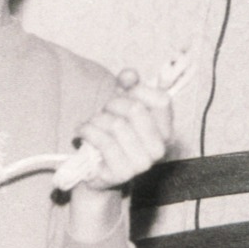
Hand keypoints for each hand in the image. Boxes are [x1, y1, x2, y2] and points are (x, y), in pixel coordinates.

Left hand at [73, 68, 174, 190]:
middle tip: (104, 111)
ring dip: (97, 119)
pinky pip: (102, 141)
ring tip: (92, 124)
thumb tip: (129, 74)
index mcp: (166, 130)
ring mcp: (142, 163)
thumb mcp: (121, 107)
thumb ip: (128, 87)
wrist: (97, 171)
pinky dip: (87, 131)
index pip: (162, 100)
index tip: (124, 93)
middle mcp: (158, 148)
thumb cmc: (113, 135)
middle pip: (135, 109)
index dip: (139, 90)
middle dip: (113, 104)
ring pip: (116, 124)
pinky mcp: (122, 173)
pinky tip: (82, 132)